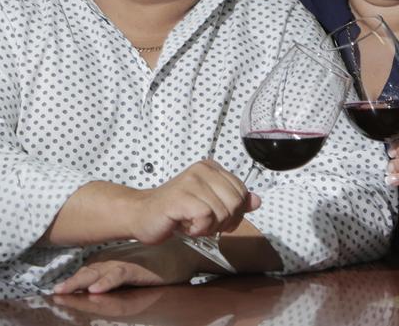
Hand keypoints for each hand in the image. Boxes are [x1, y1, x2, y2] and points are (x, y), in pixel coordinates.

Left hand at [53, 240, 204, 294]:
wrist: (184, 253)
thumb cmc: (159, 261)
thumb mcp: (132, 267)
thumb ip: (116, 273)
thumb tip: (97, 286)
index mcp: (110, 259)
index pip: (85, 272)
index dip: (70, 283)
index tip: (54, 293)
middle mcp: (113, 259)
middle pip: (85, 273)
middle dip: (68, 285)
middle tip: (52, 294)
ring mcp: (124, 262)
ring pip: (96, 274)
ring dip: (78, 284)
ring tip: (63, 292)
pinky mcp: (137, 268)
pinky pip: (118, 276)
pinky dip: (106, 283)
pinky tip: (95, 290)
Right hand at [127, 160, 259, 245]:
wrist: (142, 215)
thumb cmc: (175, 211)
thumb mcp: (209, 204)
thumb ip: (233, 201)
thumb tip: (257, 201)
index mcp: (211, 168)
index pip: (242, 192)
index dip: (234, 213)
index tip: (216, 217)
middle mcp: (201, 170)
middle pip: (236, 203)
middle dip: (223, 222)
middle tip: (203, 222)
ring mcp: (190, 182)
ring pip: (222, 213)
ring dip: (208, 227)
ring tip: (191, 223)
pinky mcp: (181, 197)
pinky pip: (206, 218)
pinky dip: (198, 229)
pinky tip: (185, 225)